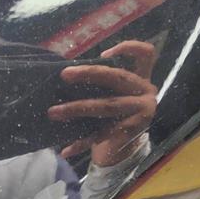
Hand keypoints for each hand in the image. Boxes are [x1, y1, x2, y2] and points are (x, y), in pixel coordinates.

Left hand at [47, 41, 156, 166]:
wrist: (126, 148)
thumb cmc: (115, 114)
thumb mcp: (115, 95)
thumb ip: (103, 82)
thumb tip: (65, 73)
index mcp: (141, 79)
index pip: (146, 54)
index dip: (129, 48)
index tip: (103, 54)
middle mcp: (145, 92)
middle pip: (118, 77)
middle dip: (89, 73)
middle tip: (64, 75)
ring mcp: (141, 112)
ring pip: (107, 106)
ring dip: (77, 108)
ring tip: (53, 112)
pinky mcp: (131, 132)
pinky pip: (102, 134)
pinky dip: (82, 142)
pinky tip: (65, 150)